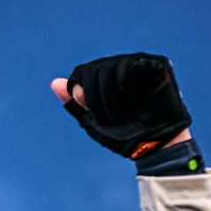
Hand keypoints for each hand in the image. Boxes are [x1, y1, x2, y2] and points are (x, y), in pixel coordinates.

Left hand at [50, 53, 191, 158]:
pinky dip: (128, 89)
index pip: (83, 73)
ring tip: (124, 114)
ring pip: (110, 67)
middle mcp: (121, 67)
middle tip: (112, 119)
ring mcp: (139, 63)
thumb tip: (55, 83)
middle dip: (96, 98)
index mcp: (106, 78)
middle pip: (94, 69)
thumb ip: (76, 101)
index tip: (96, 116)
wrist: (154, 146)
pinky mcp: (156, 64)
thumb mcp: (93, 120)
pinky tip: (138, 102)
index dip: (83, 94)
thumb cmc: (125, 136)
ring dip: (112, 97)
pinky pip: (131, 67)